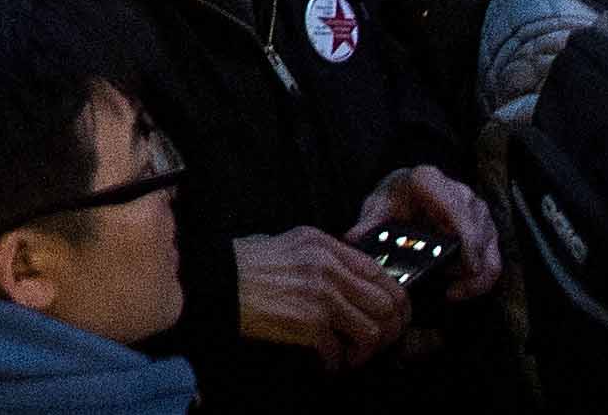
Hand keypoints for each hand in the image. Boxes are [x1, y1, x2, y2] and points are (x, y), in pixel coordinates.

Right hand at [232, 229, 415, 366]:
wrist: (213, 281)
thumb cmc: (247, 265)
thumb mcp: (291, 246)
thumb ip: (327, 259)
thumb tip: (358, 285)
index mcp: (325, 244)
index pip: (382, 275)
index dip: (394, 303)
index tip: (388, 320)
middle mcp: (328, 266)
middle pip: (386, 305)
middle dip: (386, 332)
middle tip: (372, 345)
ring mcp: (320, 294)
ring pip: (371, 332)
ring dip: (362, 352)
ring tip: (347, 356)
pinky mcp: (308, 321)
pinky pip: (339, 352)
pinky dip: (333, 364)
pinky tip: (323, 362)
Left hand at [358, 165, 499, 300]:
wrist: (407, 191)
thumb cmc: (394, 199)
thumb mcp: (378, 208)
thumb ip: (368, 225)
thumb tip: (352, 239)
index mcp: (429, 180)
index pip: (455, 210)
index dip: (466, 240)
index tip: (467, 267)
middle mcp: (460, 191)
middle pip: (476, 235)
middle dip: (467, 267)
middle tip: (450, 291)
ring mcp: (477, 209)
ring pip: (488, 250)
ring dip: (474, 277)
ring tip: (452, 292)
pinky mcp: (487, 227)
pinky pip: (493, 258)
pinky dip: (481, 279)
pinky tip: (461, 289)